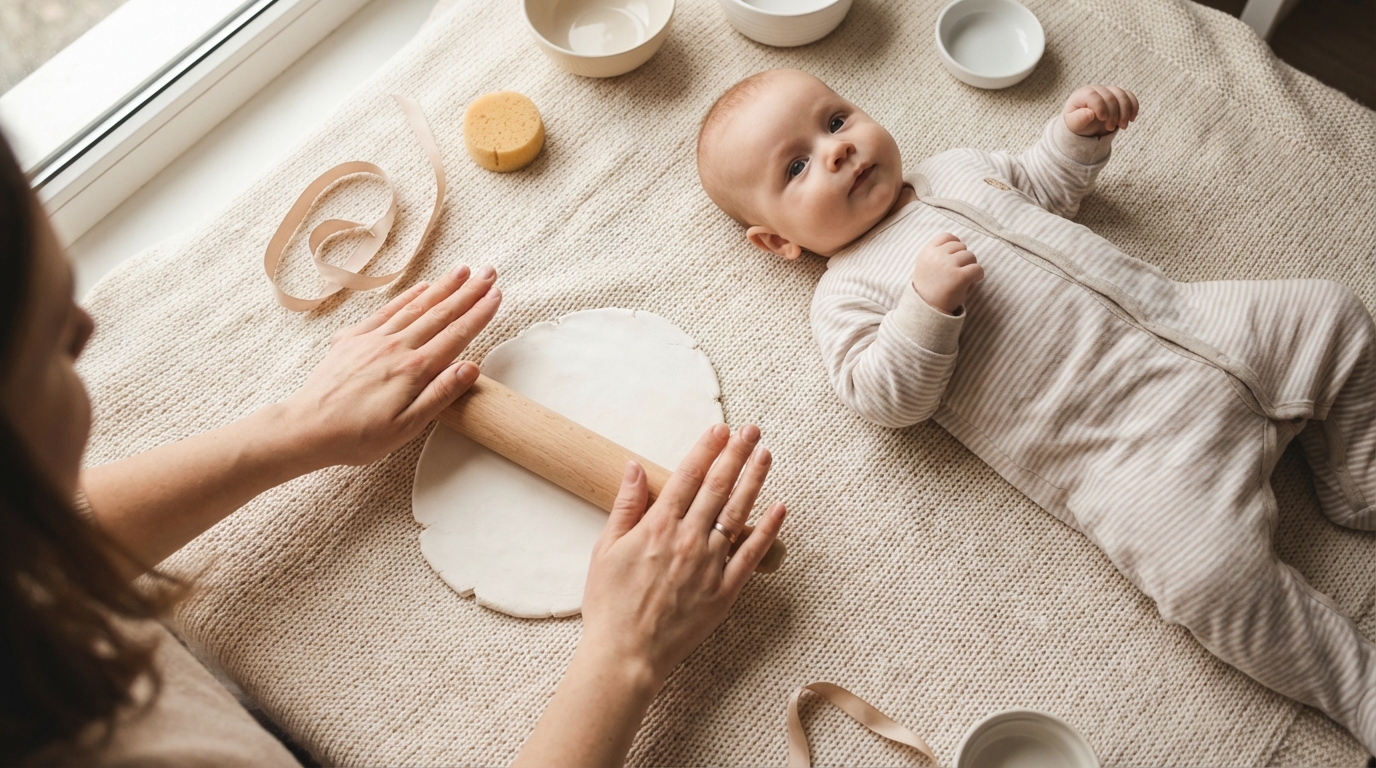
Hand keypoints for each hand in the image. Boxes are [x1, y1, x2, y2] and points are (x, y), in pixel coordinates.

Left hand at [280, 264, 501, 467]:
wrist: (307, 428)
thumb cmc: (358, 435)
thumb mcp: (406, 426)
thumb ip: (440, 394)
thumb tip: (471, 367)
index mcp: (414, 369)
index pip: (456, 335)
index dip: (479, 313)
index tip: (496, 294)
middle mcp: (396, 347)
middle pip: (440, 313)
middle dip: (468, 291)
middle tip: (489, 271)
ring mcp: (374, 339)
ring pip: (416, 306)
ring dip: (442, 286)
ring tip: (462, 270)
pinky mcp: (354, 338)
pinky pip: (387, 310)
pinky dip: (408, 296)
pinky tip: (421, 287)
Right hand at [580, 424, 786, 686]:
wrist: (626, 655)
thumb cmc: (610, 605)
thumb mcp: (605, 549)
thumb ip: (625, 505)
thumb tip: (636, 468)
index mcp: (657, 526)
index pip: (688, 476)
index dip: (706, 449)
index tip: (721, 428)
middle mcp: (688, 539)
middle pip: (717, 487)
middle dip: (736, 454)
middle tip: (751, 430)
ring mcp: (709, 565)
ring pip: (738, 513)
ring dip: (754, 480)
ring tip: (766, 454)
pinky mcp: (724, 591)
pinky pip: (751, 554)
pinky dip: (768, 530)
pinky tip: (779, 507)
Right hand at [912, 232, 983, 313]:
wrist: (928, 310)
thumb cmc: (930, 288)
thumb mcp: (925, 266)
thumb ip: (937, 253)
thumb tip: (959, 242)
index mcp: (927, 253)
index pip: (946, 236)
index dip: (955, 244)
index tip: (956, 256)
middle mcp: (936, 256)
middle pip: (961, 246)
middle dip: (963, 257)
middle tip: (959, 271)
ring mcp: (948, 265)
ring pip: (970, 256)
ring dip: (970, 266)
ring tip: (964, 278)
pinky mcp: (959, 277)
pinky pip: (978, 268)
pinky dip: (978, 275)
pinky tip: (972, 281)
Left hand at [1063, 84, 1139, 135]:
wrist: (1085, 122)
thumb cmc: (1077, 122)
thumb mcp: (1073, 124)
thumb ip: (1078, 119)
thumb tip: (1090, 113)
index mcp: (1083, 93)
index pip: (1093, 95)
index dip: (1100, 106)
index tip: (1103, 119)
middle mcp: (1097, 89)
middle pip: (1110, 96)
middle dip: (1113, 113)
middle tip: (1111, 127)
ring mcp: (1109, 91)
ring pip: (1122, 95)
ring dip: (1125, 111)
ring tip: (1123, 126)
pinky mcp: (1119, 96)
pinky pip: (1130, 97)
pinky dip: (1133, 107)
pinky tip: (1131, 119)